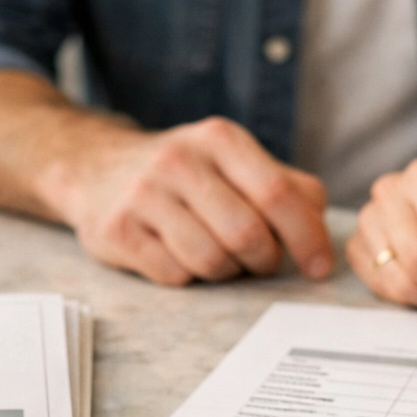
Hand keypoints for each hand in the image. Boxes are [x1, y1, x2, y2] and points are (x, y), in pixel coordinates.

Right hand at [40, 117, 331, 285]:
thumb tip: (319, 227)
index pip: (278, 195)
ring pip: (211, 261)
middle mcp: (179, 160)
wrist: (96, 169)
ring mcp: (143, 196)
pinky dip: (188, 277)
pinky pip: (175, 276)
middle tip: (260, 262)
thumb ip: (287, 188)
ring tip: (217, 254)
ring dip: (226, 272)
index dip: (306, 238)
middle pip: (247, 235)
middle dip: (263, 261)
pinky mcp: (117, 231)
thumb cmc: (185, 174)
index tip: (320, 269)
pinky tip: (179, 255)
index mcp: (220, 140)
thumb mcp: (235, 162)